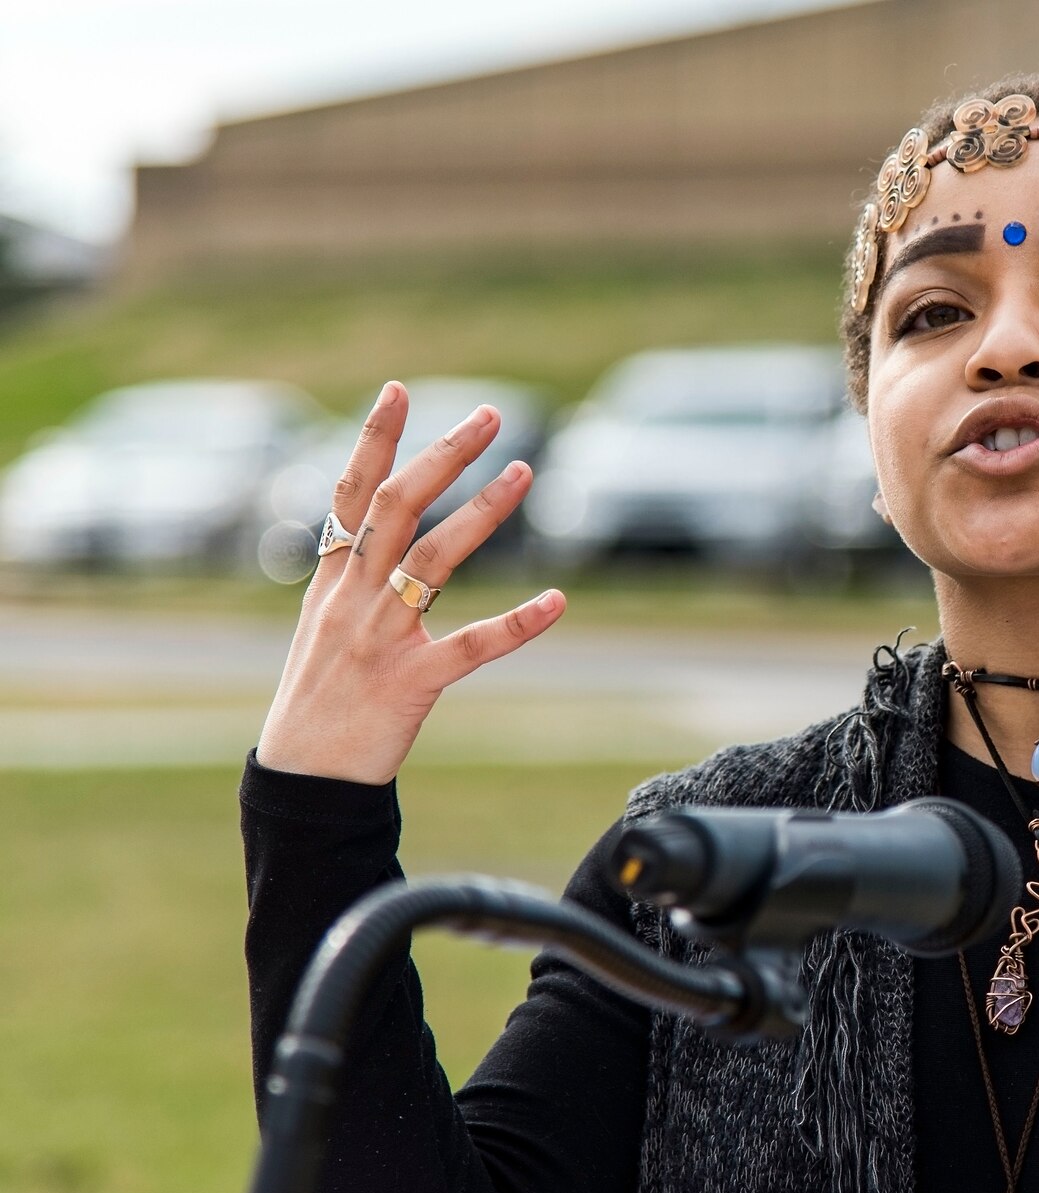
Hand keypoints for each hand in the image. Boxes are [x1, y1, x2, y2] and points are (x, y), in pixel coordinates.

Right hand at [255, 381, 565, 783]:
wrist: (303, 780)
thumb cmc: (317, 706)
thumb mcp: (320, 631)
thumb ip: (347, 582)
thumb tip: (364, 541)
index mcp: (330, 583)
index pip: (349, 494)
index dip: (374, 439)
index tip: (398, 390)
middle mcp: (352, 599)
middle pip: (397, 506)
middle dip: (442, 454)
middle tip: (488, 415)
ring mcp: (381, 638)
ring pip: (435, 557)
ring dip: (484, 510)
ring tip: (525, 471)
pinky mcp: (412, 682)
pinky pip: (473, 645)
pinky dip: (519, 622)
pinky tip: (559, 601)